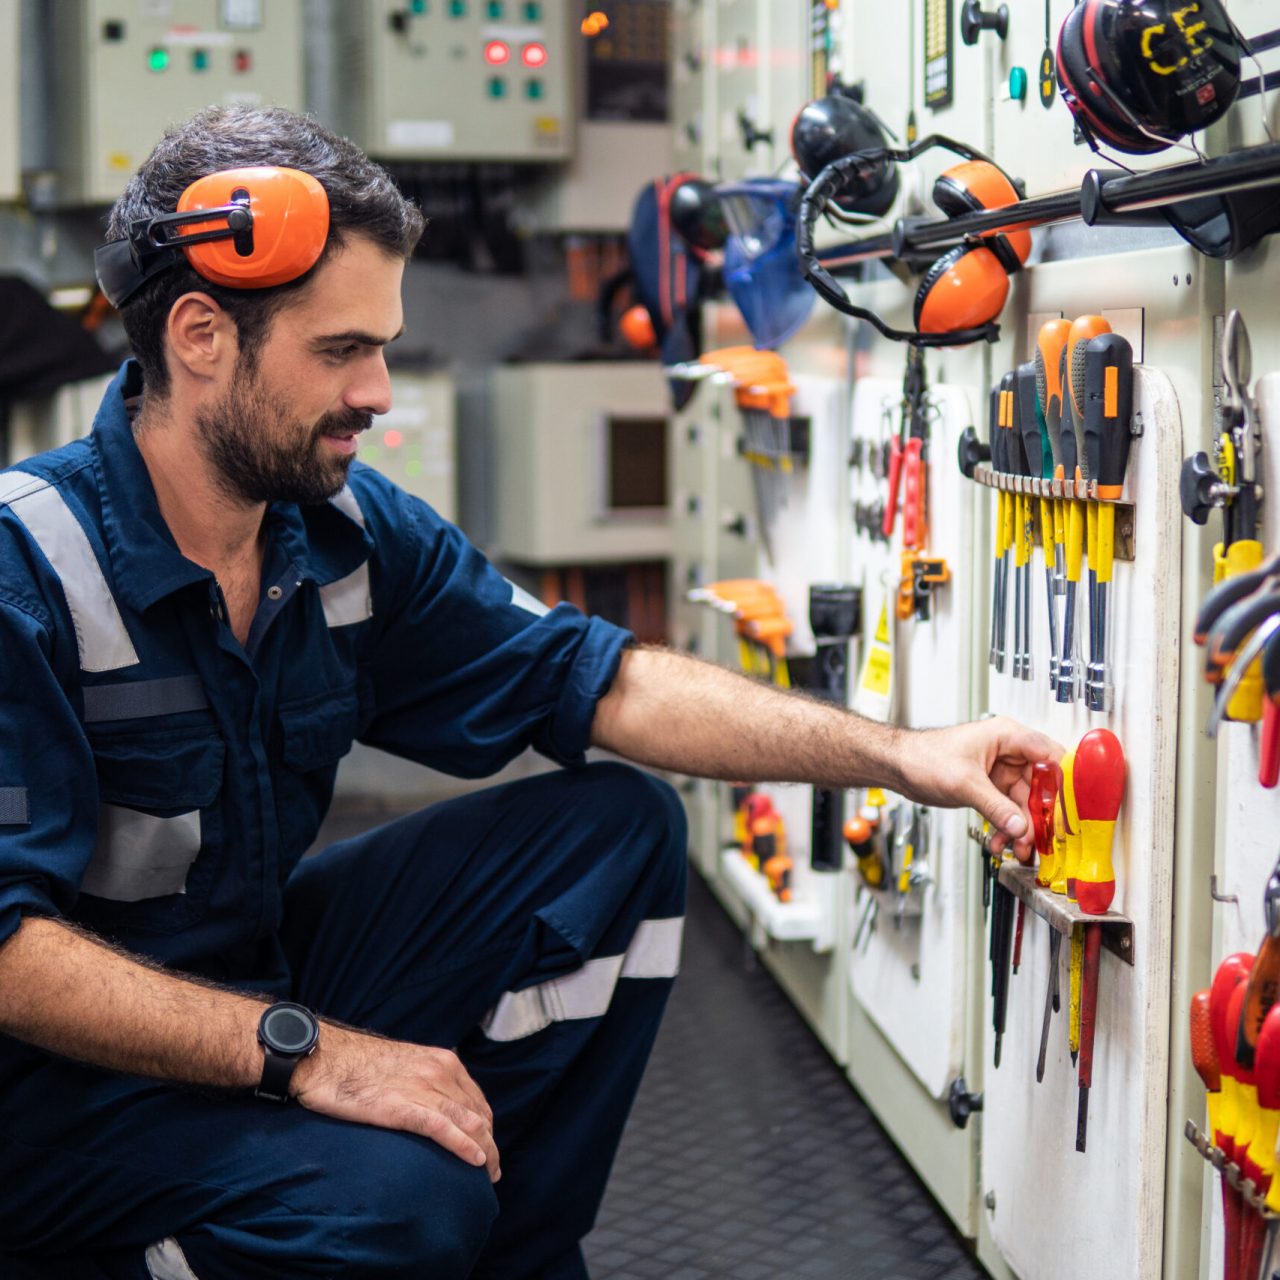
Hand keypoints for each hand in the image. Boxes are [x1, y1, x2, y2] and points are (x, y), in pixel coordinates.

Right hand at [292, 1025, 499, 1181]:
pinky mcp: (402, 1106)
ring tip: (489, 1174)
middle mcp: (439, 1072)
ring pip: (468, 1123)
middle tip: (492, 1171)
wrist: (324, 1057)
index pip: (477, 1100)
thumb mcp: (404, 1065)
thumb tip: (435, 1105)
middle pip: (478, 1114)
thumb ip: (424, 1081)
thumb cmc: (357, 1065)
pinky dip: (464, 1146)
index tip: (488, 1148)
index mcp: (442, 1061)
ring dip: (486, 1151)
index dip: (487, 1128)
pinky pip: (443, 1128)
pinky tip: (475, 1161)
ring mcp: (422, 1088)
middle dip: (490, 1144)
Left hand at [897, 717, 1063, 863]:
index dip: (1063, 783)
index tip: (1068, 810)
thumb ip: (995, 806)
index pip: (1051, 756)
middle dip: (1039, 816)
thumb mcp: (964, 783)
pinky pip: (1008, 810)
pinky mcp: (991, 787)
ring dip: (1022, 828)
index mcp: (1008, 736)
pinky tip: (1000, 842)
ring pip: (1024, 803)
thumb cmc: (924, 757)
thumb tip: (1020, 826)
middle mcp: (1009, 752)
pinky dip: (1006, 827)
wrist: (899, 767)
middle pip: (1041, 786)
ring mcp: (1001, 771)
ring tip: (1018, 849)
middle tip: (1040, 840)